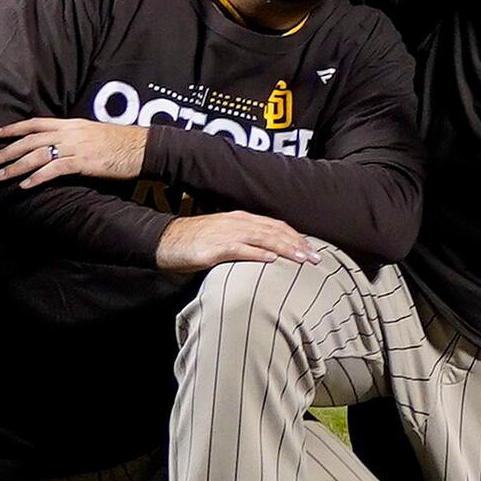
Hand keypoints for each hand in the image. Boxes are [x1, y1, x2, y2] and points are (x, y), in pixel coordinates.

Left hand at [0, 115, 147, 188]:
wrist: (144, 148)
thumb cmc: (121, 143)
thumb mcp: (92, 135)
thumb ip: (72, 138)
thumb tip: (56, 147)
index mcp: (71, 124)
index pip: (34, 123)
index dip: (12, 129)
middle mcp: (70, 133)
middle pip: (29, 140)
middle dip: (5, 152)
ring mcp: (76, 147)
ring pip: (37, 155)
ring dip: (15, 167)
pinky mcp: (84, 162)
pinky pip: (55, 170)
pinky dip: (38, 177)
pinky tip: (25, 186)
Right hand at [153, 210, 328, 274]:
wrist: (164, 240)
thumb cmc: (194, 242)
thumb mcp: (224, 238)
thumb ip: (246, 243)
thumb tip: (268, 255)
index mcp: (241, 220)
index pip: (276, 227)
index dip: (296, 237)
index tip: (313, 250)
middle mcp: (238, 223)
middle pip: (275, 232)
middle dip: (298, 244)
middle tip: (316, 258)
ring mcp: (227, 234)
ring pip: (263, 239)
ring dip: (285, 249)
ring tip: (302, 259)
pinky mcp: (215, 248)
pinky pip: (241, 250)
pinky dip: (258, 254)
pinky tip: (272, 260)